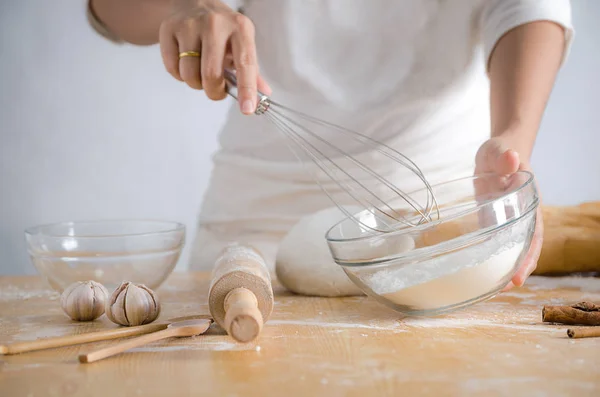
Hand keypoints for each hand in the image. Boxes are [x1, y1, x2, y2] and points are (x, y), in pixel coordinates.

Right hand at [159, 0, 270, 113]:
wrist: (193, 3)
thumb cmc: (222, 30)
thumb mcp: (241, 43)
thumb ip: (252, 71)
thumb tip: (264, 94)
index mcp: (240, 27)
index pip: (245, 63)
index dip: (247, 89)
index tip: (247, 108)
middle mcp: (215, 23)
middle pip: (211, 74)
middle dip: (214, 91)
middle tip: (216, 90)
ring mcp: (190, 24)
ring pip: (189, 74)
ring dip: (196, 84)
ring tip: (200, 73)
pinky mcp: (169, 29)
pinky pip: (172, 68)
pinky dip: (180, 75)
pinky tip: (186, 63)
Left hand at [475, 136, 543, 289]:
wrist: (498, 152)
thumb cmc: (500, 151)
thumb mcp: (499, 151)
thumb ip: (504, 155)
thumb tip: (511, 159)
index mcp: (528, 201)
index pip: (533, 232)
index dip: (528, 254)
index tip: (520, 274)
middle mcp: (522, 215)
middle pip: (525, 247)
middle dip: (519, 268)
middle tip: (506, 288)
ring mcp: (509, 220)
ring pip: (511, 249)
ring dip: (505, 267)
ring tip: (493, 288)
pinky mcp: (495, 221)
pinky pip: (496, 243)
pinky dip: (491, 257)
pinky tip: (481, 272)